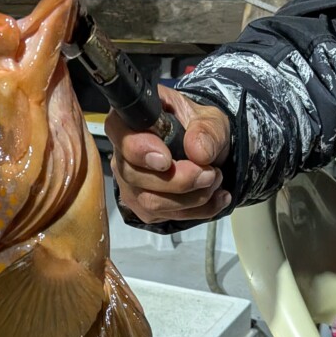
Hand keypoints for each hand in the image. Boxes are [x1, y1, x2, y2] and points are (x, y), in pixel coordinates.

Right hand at [105, 84, 232, 223]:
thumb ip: (207, 130)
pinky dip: (199, 210)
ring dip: (192, 197)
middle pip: (134, 175)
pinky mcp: (144, 208)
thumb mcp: (211, 120)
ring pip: (151, 202)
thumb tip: (199, 153)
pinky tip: (217, 197)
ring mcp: (131, 184)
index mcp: (131, 121)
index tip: (166, 160)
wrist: (205, 153)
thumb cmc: (199, 130)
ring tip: (216, 180)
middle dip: (178, 180)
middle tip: (210, 172)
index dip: (138, 149)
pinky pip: (168, 216)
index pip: (118, 132)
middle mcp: (123, 154)